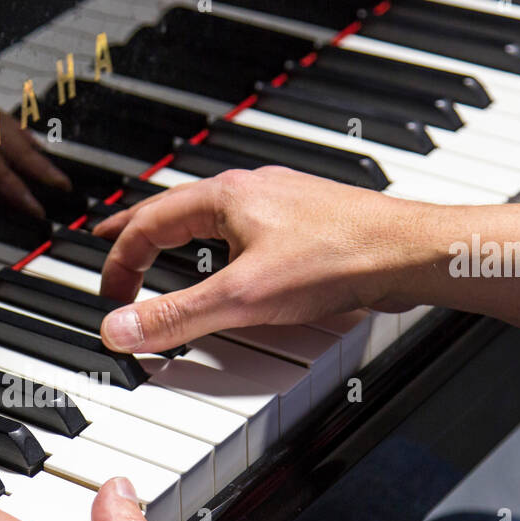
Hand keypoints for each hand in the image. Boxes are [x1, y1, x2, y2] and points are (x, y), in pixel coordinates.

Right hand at [93, 167, 427, 353]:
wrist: (409, 252)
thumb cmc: (339, 257)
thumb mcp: (241, 297)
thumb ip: (175, 316)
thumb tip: (120, 328)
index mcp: (224, 197)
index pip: (147, 223)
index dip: (119, 261)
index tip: (110, 295)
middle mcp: (249, 192)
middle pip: (174, 209)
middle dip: (137, 232)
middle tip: (110, 245)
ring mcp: (279, 205)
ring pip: (210, 217)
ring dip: (178, 235)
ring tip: (163, 252)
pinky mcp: (304, 225)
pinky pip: (244, 229)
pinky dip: (218, 245)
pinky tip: (232, 266)